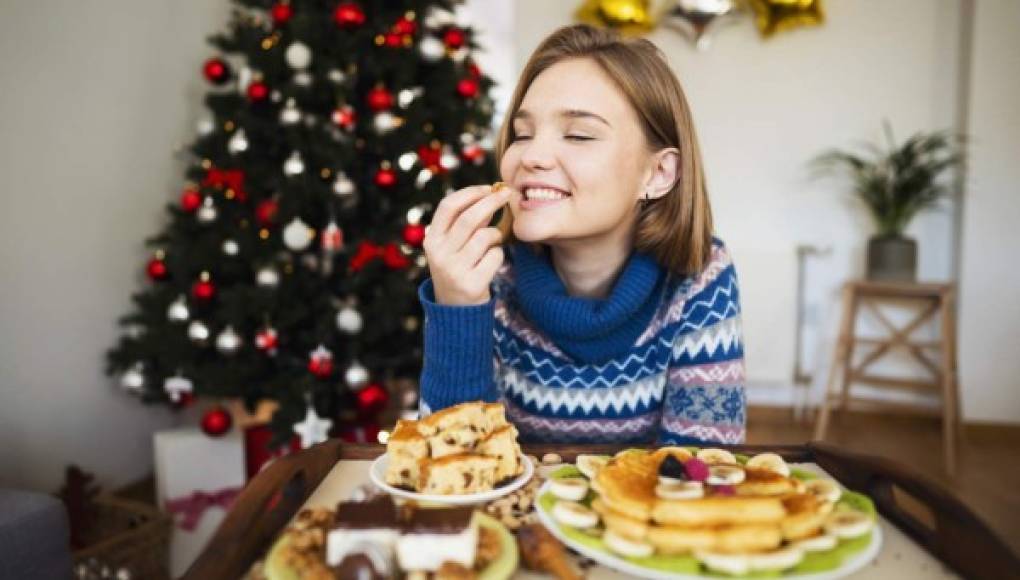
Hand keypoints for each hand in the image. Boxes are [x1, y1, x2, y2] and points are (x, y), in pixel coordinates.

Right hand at [423, 183, 512, 304]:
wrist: (455, 309)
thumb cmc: (458, 267)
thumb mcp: (452, 245)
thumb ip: (466, 222)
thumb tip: (490, 193)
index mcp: (432, 240)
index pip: (448, 206)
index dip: (470, 192)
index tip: (489, 187)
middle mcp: (439, 254)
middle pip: (469, 218)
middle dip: (491, 201)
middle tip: (507, 193)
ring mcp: (454, 271)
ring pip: (485, 237)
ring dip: (496, 234)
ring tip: (494, 240)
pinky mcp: (472, 285)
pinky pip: (495, 256)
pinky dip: (498, 254)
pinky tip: (491, 261)